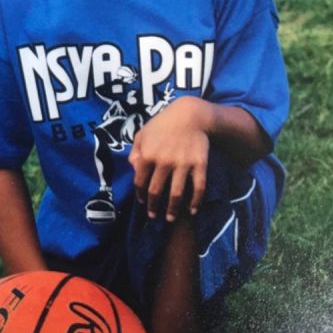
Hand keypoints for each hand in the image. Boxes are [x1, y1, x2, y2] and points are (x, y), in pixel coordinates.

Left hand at [129, 96, 213, 221]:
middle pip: (155, 192)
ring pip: (176, 194)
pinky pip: (198, 187)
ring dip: (172, 210)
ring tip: (170, 219)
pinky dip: (195, 201)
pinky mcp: (199, 164)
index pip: (140, 182)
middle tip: (153, 216)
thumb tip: (133, 169)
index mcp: (147, 155)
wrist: (190, 114)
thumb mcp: (143, 133)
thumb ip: (135, 151)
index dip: (140, 195)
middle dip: (153, 207)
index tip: (142, 202)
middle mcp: (163, 162)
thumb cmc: (163, 123)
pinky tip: (192, 210)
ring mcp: (182, 164)